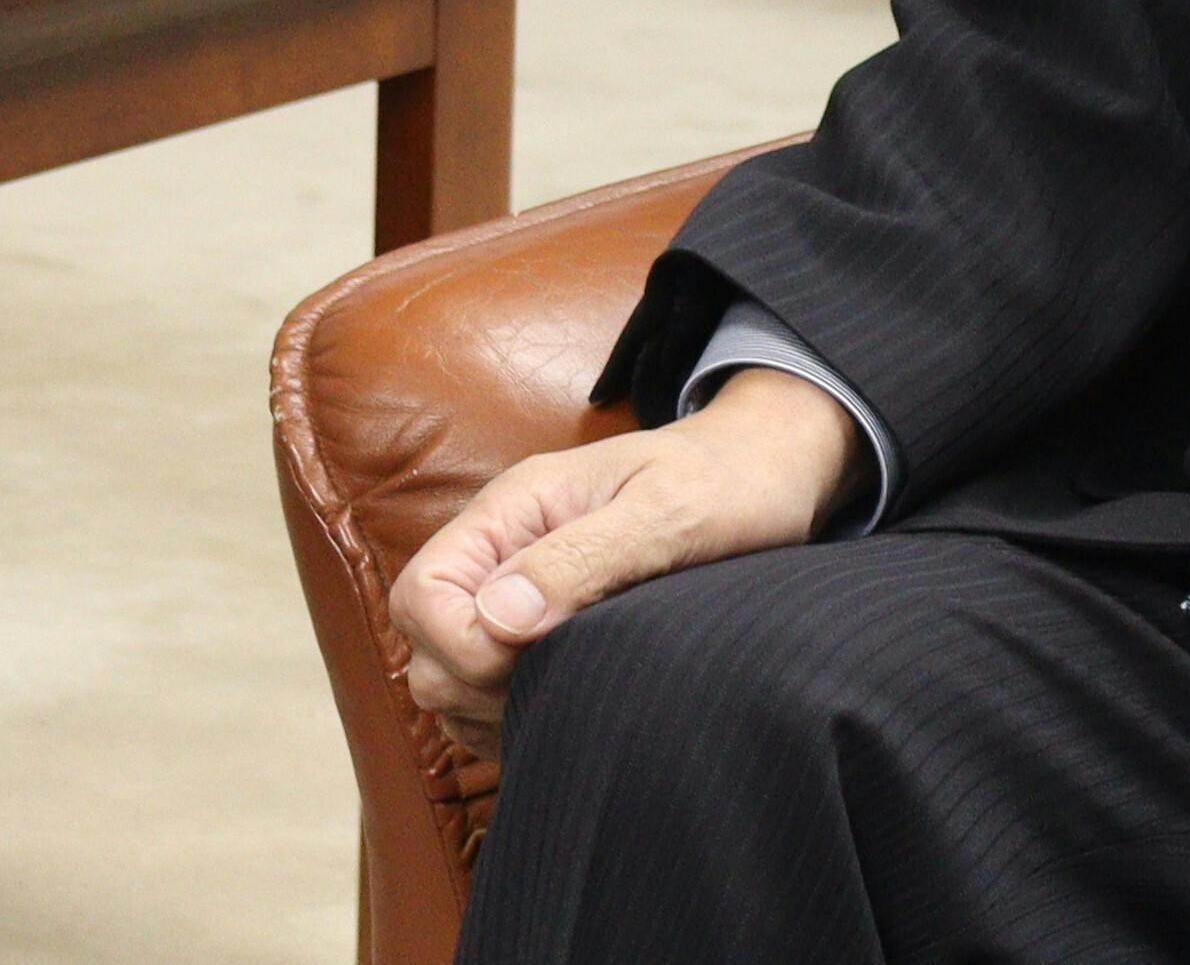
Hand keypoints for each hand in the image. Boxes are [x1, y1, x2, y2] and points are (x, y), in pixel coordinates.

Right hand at [386, 367, 864, 747]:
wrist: (767, 473)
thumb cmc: (726, 486)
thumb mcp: (666, 515)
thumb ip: (581, 559)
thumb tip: (498, 619)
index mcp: (514, 508)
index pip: (422, 594)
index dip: (461, 646)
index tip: (533, 660)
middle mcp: (502, 550)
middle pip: (425, 646)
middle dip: (476, 686)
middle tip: (565, 683)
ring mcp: (518, 591)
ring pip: (449, 679)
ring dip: (494, 709)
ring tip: (577, 695)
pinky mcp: (542, 629)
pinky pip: (489, 694)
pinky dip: (514, 717)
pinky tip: (576, 707)